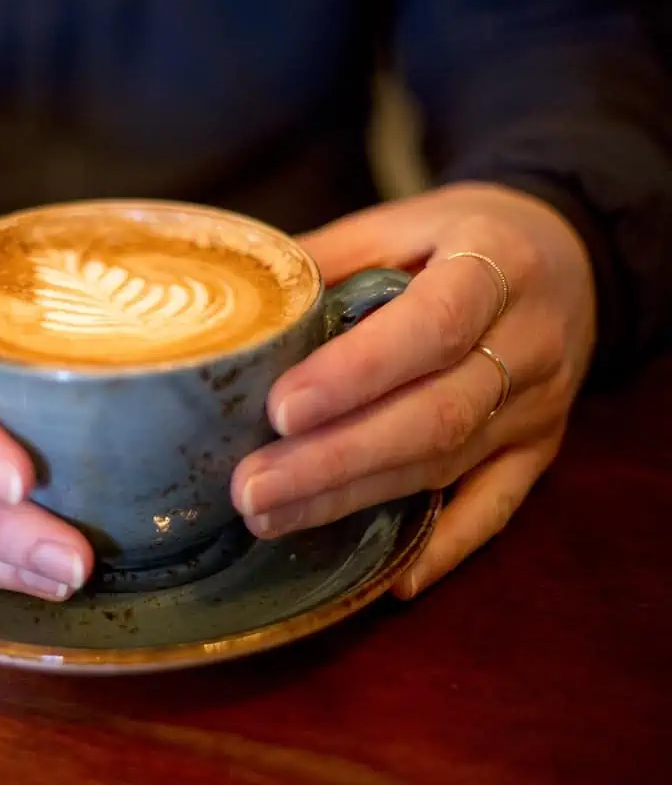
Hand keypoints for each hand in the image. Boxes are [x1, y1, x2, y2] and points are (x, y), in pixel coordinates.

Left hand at [231, 183, 594, 596]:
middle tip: (251, 489)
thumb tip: (234, 306)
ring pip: (449, 463)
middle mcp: (530, 342)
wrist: (569, 258)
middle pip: (435, 414)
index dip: (357, 373)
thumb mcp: (403, 222)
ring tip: (271, 517)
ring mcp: (541, 405)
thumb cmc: (462, 238)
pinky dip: (447, 547)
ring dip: (358, 499)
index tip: (281, 410)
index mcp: (495, 265)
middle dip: (336, 459)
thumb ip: (329, 259)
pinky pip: (498, 507)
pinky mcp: (541, 450)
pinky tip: (391, 580)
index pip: (431, 326)